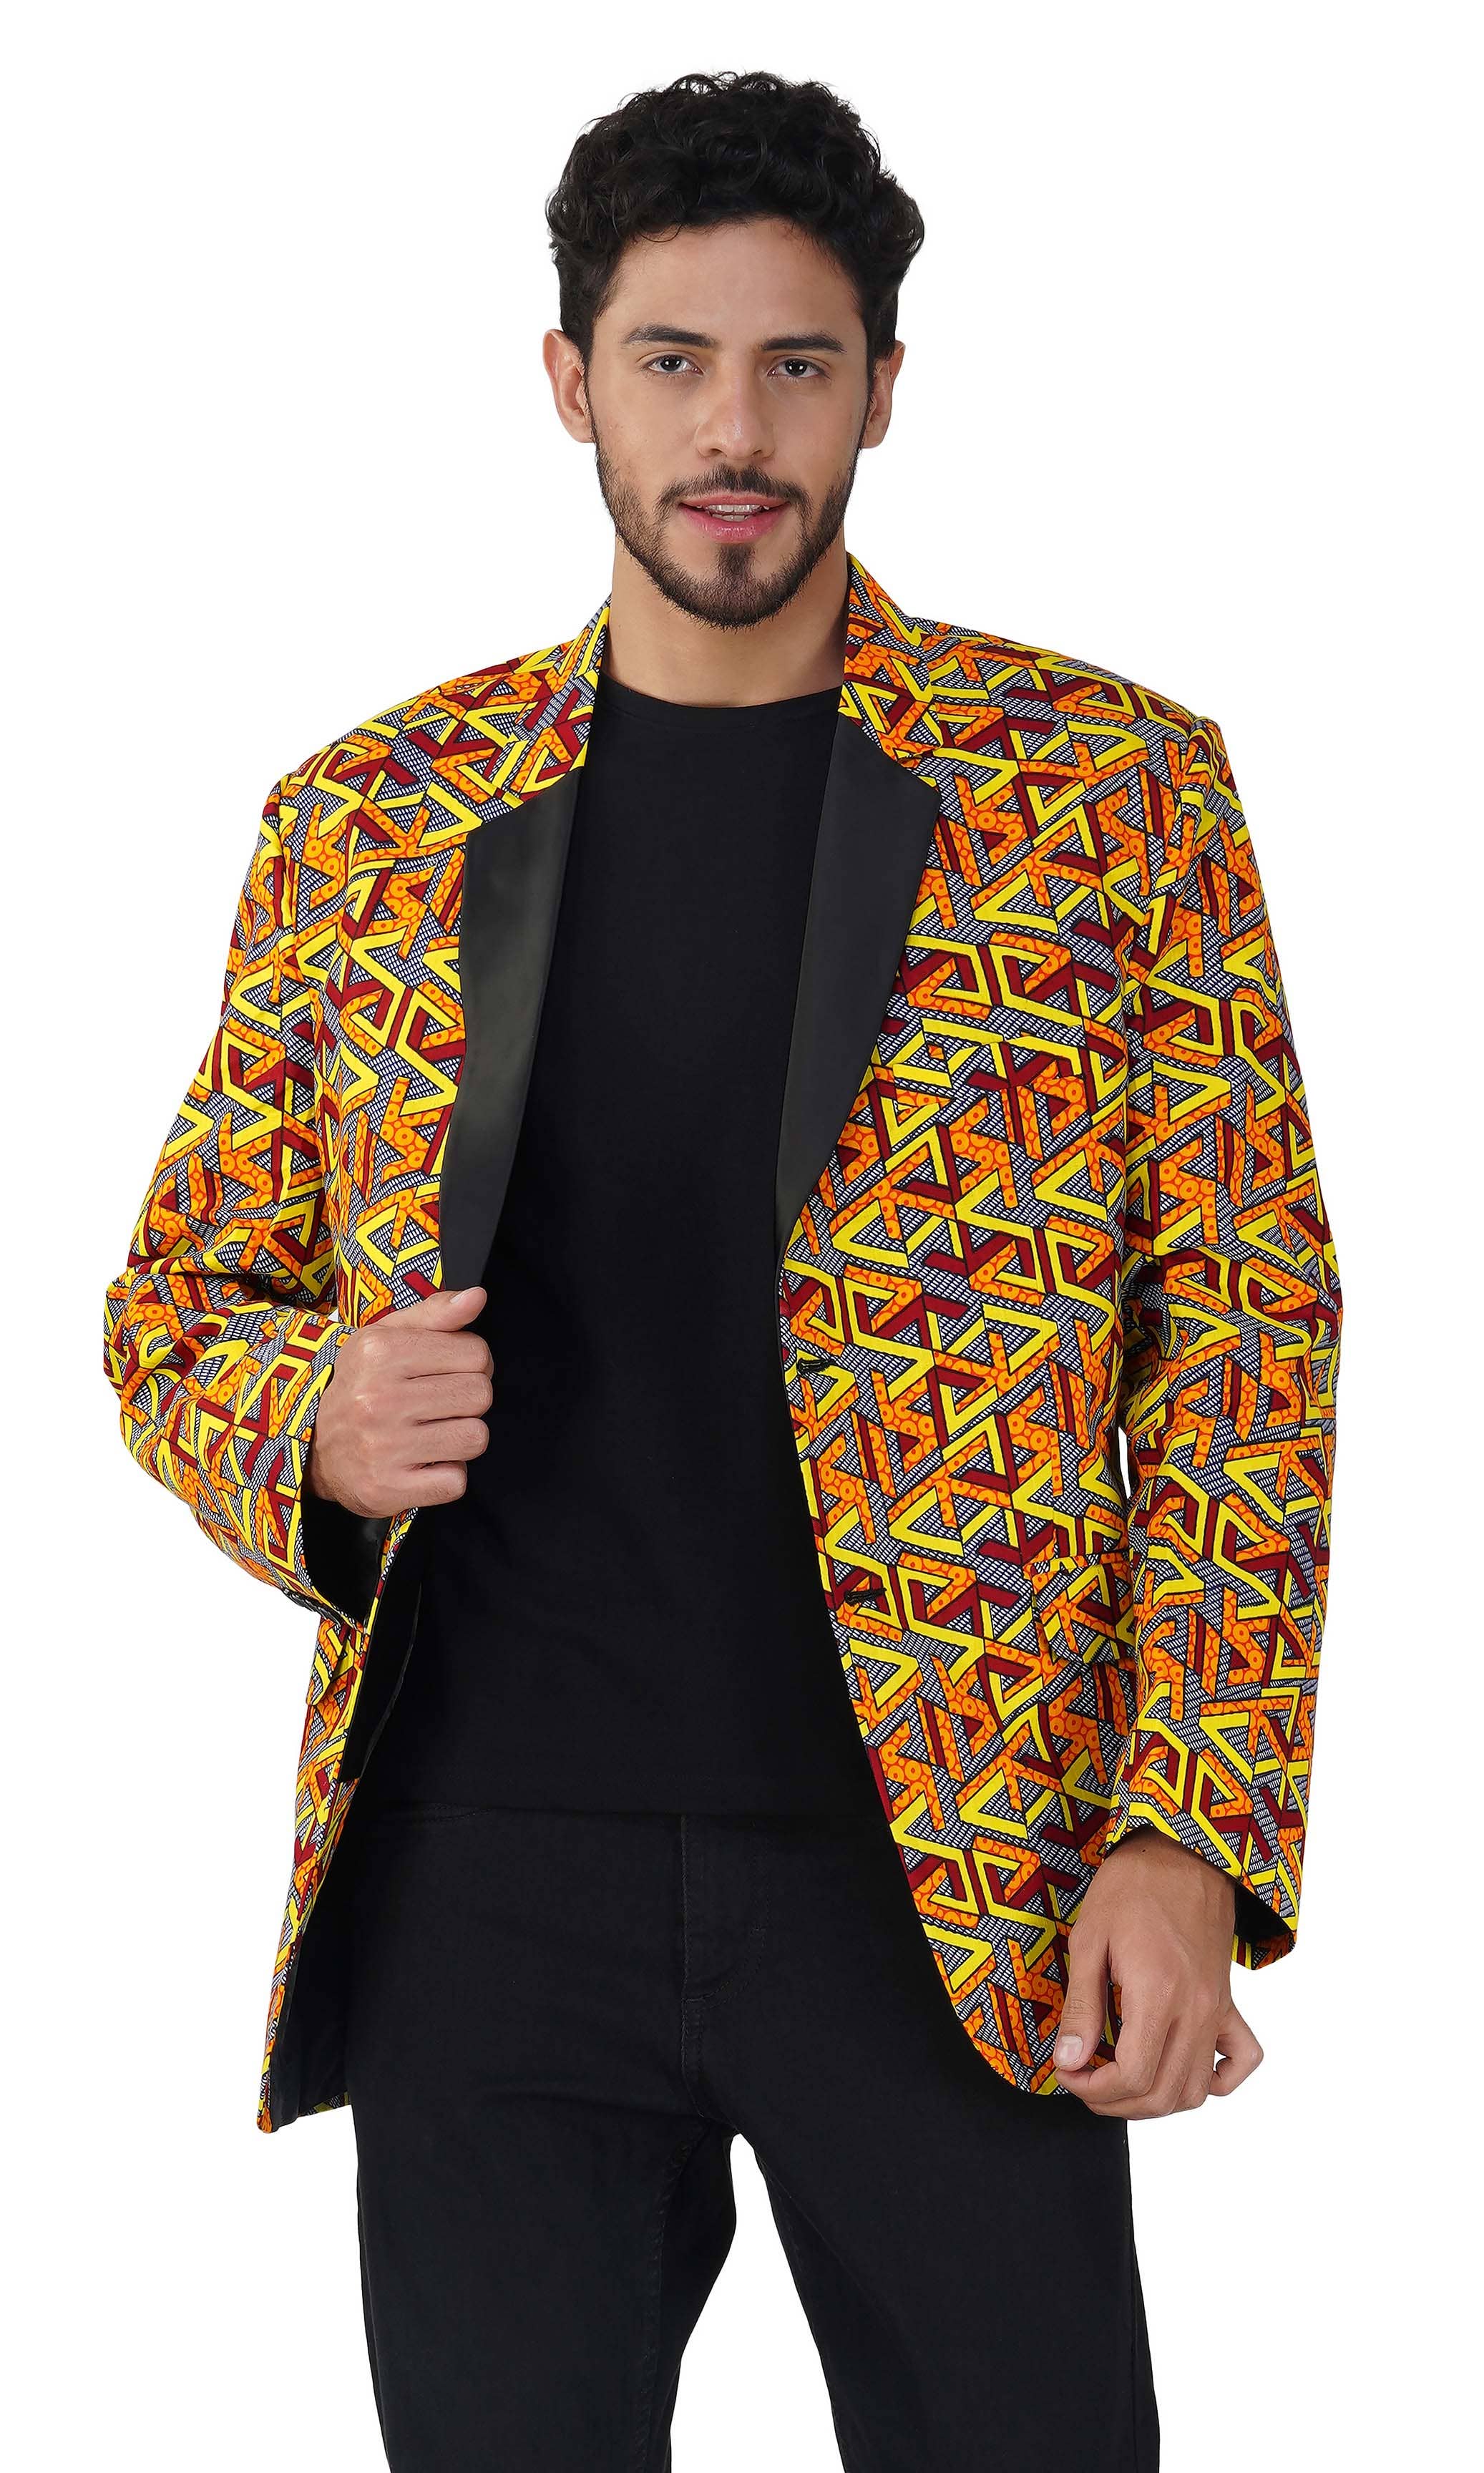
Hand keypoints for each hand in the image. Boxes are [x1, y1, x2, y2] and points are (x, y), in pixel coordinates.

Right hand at [303, 1285, 492, 1516]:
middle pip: (480, 1395)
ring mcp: (382, 1447)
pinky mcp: (387, 1489)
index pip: (476, 1353)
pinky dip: (445, 1475)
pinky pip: (456, 1481)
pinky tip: (421, 1463)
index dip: (472, 1364)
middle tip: (438, 1406)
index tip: (447, 1374)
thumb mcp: (387, 1338)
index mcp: (381, 1352)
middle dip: (467, 1401)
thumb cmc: (361, 1387)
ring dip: (460, 1438)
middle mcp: (378, 1398)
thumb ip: (436, 1314)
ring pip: (475, 1438)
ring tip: (430, 1434)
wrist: (314, 1449)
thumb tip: (477, 1297)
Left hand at [1053, 1828, 1263, 2116]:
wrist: (1183, 1853)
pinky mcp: (1229, 2002)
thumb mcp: (1089, 1938)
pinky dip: (1215, 2082)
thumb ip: (1081, 2007)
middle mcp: (1196, 2010)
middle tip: (1083, 2080)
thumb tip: (1069, 2061)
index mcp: (1158, 1993)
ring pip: (1197, 2090)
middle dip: (1114, 2103)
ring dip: (1154, 2101)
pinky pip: (1241, 2060)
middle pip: (1162, 2094)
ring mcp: (1218, 2009)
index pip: (1133, 2076)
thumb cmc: (1131, 1887)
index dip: (1093, 2089)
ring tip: (1119, 2079)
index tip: (1067, 2072)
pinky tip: (1178, 2067)